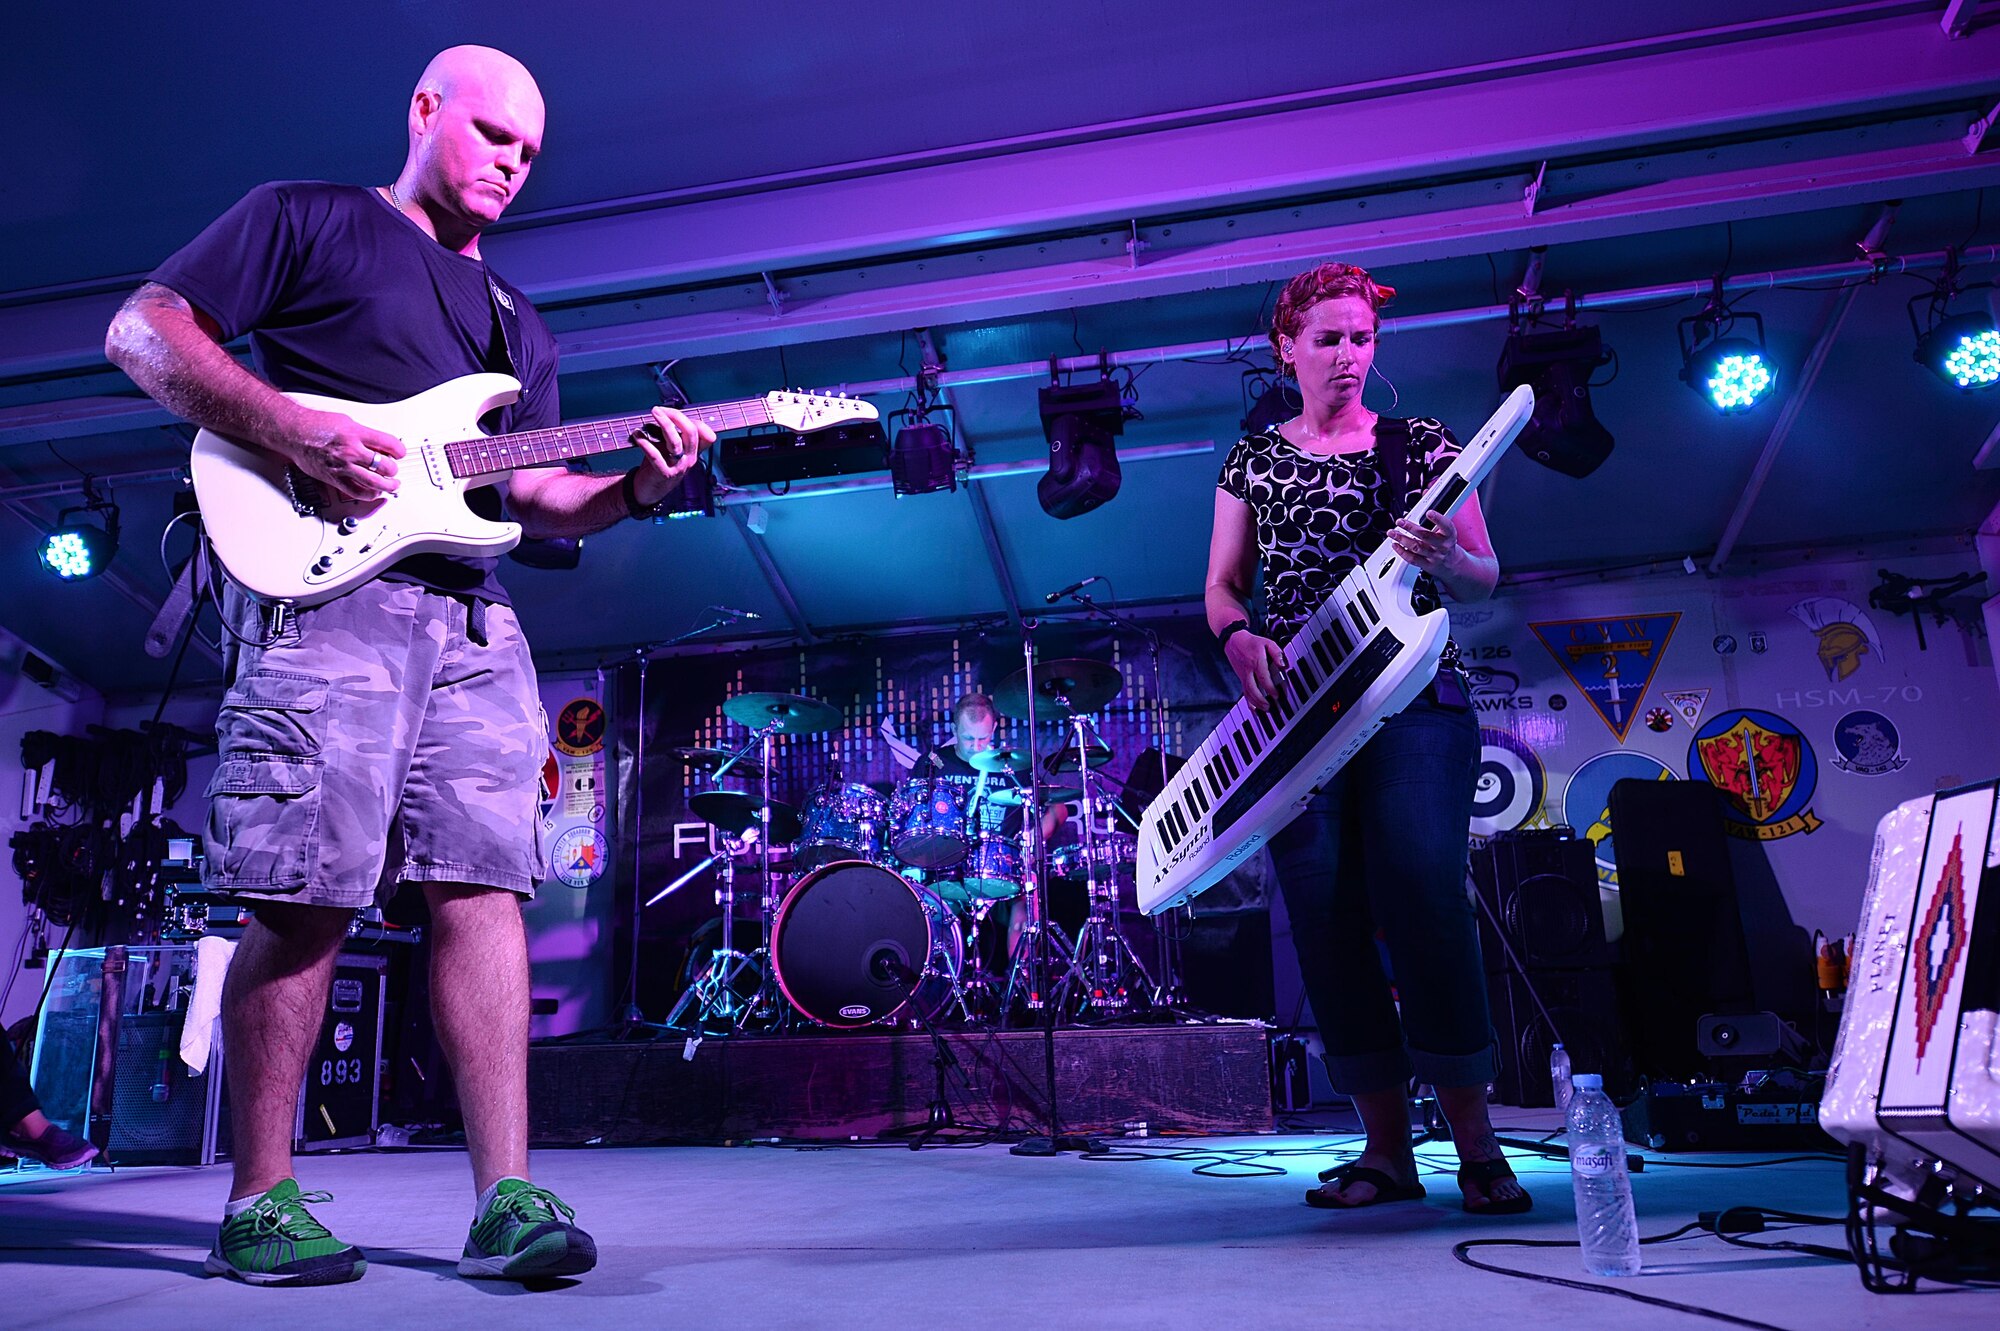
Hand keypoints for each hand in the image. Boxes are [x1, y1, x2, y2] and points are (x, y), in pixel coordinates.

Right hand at [286, 408, 404, 501]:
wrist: (294, 432)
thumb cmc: (316, 425)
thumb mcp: (347, 422)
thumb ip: (365, 435)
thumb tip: (380, 445)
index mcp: (356, 434)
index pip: (390, 444)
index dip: (400, 450)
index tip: (400, 453)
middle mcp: (351, 451)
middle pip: (385, 466)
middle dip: (393, 469)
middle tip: (393, 469)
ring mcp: (342, 467)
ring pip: (374, 482)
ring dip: (388, 485)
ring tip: (392, 485)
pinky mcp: (333, 478)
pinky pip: (356, 492)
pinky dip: (369, 494)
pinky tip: (374, 492)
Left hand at [628, 406, 717, 505]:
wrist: (650, 491)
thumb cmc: (660, 466)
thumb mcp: (672, 450)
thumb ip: (675, 434)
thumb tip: (668, 414)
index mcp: (693, 452)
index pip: (704, 434)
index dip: (692, 419)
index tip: (671, 412)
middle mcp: (689, 459)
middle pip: (691, 433)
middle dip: (676, 416)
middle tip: (659, 409)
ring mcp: (678, 467)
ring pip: (675, 442)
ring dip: (665, 424)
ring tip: (654, 413)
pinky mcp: (664, 474)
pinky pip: (656, 457)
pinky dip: (646, 444)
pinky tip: (637, 435)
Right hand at [1225, 629, 1288, 710]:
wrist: (1234, 641)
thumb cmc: (1252, 643)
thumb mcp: (1267, 643)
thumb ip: (1277, 653)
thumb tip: (1283, 664)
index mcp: (1256, 661)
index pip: (1262, 677)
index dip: (1269, 687)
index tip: (1276, 695)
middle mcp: (1248, 670)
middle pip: (1252, 688)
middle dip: (1261, 699)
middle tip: (1269, 706)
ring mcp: (1243, 675)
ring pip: (1247, 692)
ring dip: (1255, 702)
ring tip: (1264, 709)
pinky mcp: (1241, 678)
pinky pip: (1244, 692)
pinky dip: (1248, 701)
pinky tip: (1253, 708)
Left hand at [1390, 510, 1461, 574]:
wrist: (1453, 564)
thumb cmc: (1446, 543)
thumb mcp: (1446, 531)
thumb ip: (1435, 520)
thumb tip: (1420, 504)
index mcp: (1449, 535)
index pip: (1446, 526)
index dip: (1438, 519)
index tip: (1429, 512)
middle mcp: (1442, 546)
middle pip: (1426, 536)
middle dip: (1411, 528)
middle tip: (1400, 521)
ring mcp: (1434, 556)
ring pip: (1416, 547)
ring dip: (1402, 539)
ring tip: (1392, 533)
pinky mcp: (1427, 565)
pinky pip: (1412, 559)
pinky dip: (1402, 552)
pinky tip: (1395, 545)